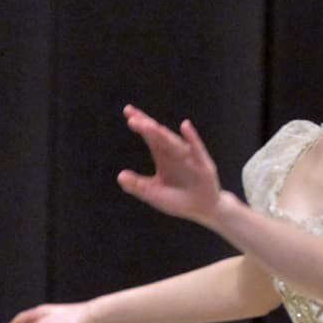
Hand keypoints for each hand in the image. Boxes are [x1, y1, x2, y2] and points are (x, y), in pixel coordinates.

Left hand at [117, 104, 221, 223]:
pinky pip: (197, 150)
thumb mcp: (154, 194)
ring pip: (174, 143)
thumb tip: (119, 176)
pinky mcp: (203, 166)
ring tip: (150, 125)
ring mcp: (189, 157)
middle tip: (133, 118)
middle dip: (147, 127)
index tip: (128, 112)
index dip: (140, 124)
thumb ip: (138, 185)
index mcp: (162, 155)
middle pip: (159, 135)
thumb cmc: (176, 199)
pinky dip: (191, 138)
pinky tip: (185, 126)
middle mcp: (175, 152)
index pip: (149, 136)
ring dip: (163, 134)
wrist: (202, 210)